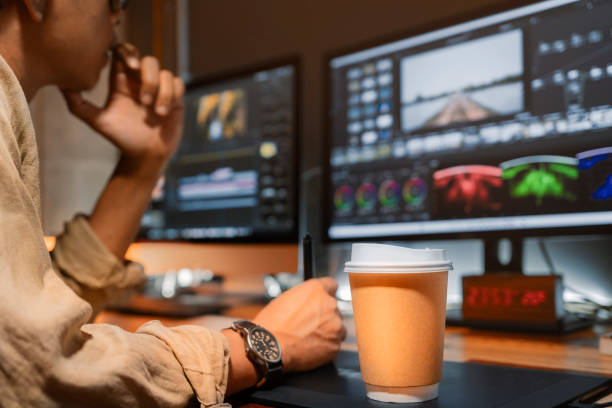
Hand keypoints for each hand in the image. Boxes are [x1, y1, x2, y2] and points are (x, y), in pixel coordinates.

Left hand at [62, 44, 184, 174]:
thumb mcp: (97, 121)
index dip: (127, 52)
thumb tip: (61, 85)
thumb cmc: (121, 138)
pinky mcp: (175, 99)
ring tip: (155, 112)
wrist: (143, 156)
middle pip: (148, 60)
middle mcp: (141, 82)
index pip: (124, 52)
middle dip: (148, 76)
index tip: (129, 66)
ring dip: (161, 90)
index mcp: (122, 82)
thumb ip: (78, 104)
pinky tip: (164, 112)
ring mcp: (160, 90)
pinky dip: (172, 96)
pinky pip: (178, 84)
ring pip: (165, 72)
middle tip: (143, 99)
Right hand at [254, 277, 346, 372]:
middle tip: (309, 324)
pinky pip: (335, 343)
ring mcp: (335, 325)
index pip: (332, 285)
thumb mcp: (286, 298)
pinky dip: (326, 346)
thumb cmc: (273, 324)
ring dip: (328, 331)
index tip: (323, 300)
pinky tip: (311, 347)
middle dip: (324, 315)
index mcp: (316, 290)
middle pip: (334, 308)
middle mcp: (330, 304)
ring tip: (309, 338)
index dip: (326, 293)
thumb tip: (310, 303)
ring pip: (337, 327)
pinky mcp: (335, 344)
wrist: (270, 347)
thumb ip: (305, 298)